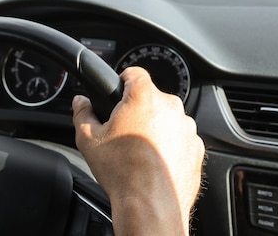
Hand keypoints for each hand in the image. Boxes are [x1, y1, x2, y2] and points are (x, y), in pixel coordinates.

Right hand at [72, 67, 203, 235]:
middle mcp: (170, 107)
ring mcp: (187, 128)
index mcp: (144, 97)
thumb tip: (80, 102)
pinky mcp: (196, 147)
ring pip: (167, 118)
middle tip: (123, 131)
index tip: (117, 92)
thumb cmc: (121, 172)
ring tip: (139, 150)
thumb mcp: (88, 139)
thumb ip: (82, 113)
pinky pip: (180, 138)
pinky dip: (170, 145)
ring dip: (155, 127)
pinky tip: (154, 161)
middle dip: (137, 110)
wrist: (150, 204)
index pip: (134, 73)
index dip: (122, 80)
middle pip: (151, 98)